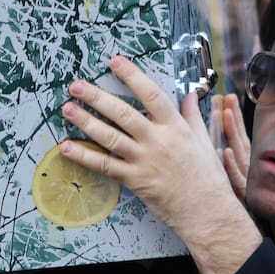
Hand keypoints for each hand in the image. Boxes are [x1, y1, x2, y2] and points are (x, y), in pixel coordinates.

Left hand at [61, 56, 261, 273]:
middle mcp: (158, 141)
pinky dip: (84, 157)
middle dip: (98, 97)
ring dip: (86, 122)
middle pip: (124, 114)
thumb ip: (192, 115)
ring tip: (68, 109)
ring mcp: (144, 161)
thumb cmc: (207, 176)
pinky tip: (67, 148)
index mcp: (176, 127)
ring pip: (110, 138)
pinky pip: (105, 166)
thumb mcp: (204, 140)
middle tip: (77, 86)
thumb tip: (189, 94)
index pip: (151, 95)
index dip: (132, 76)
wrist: (207, 211)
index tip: (115, 62)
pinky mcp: (135, 181)